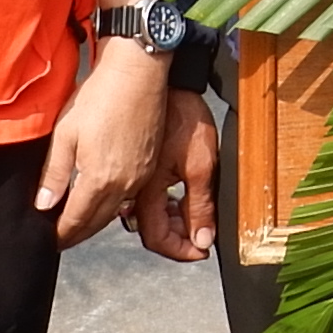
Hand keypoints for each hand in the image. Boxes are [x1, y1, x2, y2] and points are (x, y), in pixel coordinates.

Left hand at [37, 41, 173, 249]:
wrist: (138, 73)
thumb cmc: (100, 96)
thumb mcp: (65, 134)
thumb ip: (54, 174)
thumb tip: (44, 205)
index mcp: (100, 179)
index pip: (77, 220)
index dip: (61, 234)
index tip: (49, 241)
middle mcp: (124, 184)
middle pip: (97, 222)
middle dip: (77, 233)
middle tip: (61, 238)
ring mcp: (141, 175)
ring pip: (115, 211)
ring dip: (95, 221)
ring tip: (78, 222)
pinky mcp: (150, 164)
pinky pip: (129, 196)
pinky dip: (112, 205)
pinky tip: (102, 198)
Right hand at [132, 87, 219, 264]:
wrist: (164, 82)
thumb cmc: (182, 116)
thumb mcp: (200, 164)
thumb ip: (199, 206)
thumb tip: (202, 239)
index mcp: (144, 192)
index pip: (156, 239)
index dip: (180, 251)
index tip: (200, 251)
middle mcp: (131, 188)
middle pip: (149, 230)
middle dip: (176, 238)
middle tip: (199, 235)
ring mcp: (129, 176)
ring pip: (145, 214)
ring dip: (170, 221)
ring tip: (191, 216)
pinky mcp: (131, 165)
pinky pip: (143, 197)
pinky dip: (162, 204)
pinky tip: (175, 197)